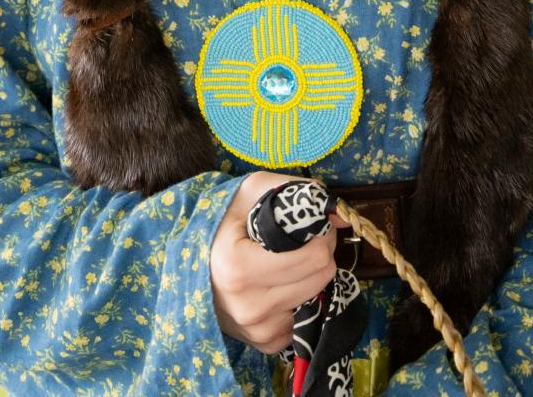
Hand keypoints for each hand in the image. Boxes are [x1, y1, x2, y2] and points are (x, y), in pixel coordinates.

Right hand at [210, 173, 343, 352]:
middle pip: (320, 278)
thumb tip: (341, 215)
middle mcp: (248, 306)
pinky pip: (304, 318)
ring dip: (310, 277)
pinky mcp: (265, 343)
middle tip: (301, 242)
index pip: (315, 257)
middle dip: (319, 254)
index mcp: (239, 268)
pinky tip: (280, 285)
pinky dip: (300, 299)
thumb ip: (300, 194)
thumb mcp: (254, 190)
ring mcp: (256, 329)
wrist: (190, 262)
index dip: (321, 234)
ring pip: (317, 298)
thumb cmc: (224, 222)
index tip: (309, 226)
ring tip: (287, 261)